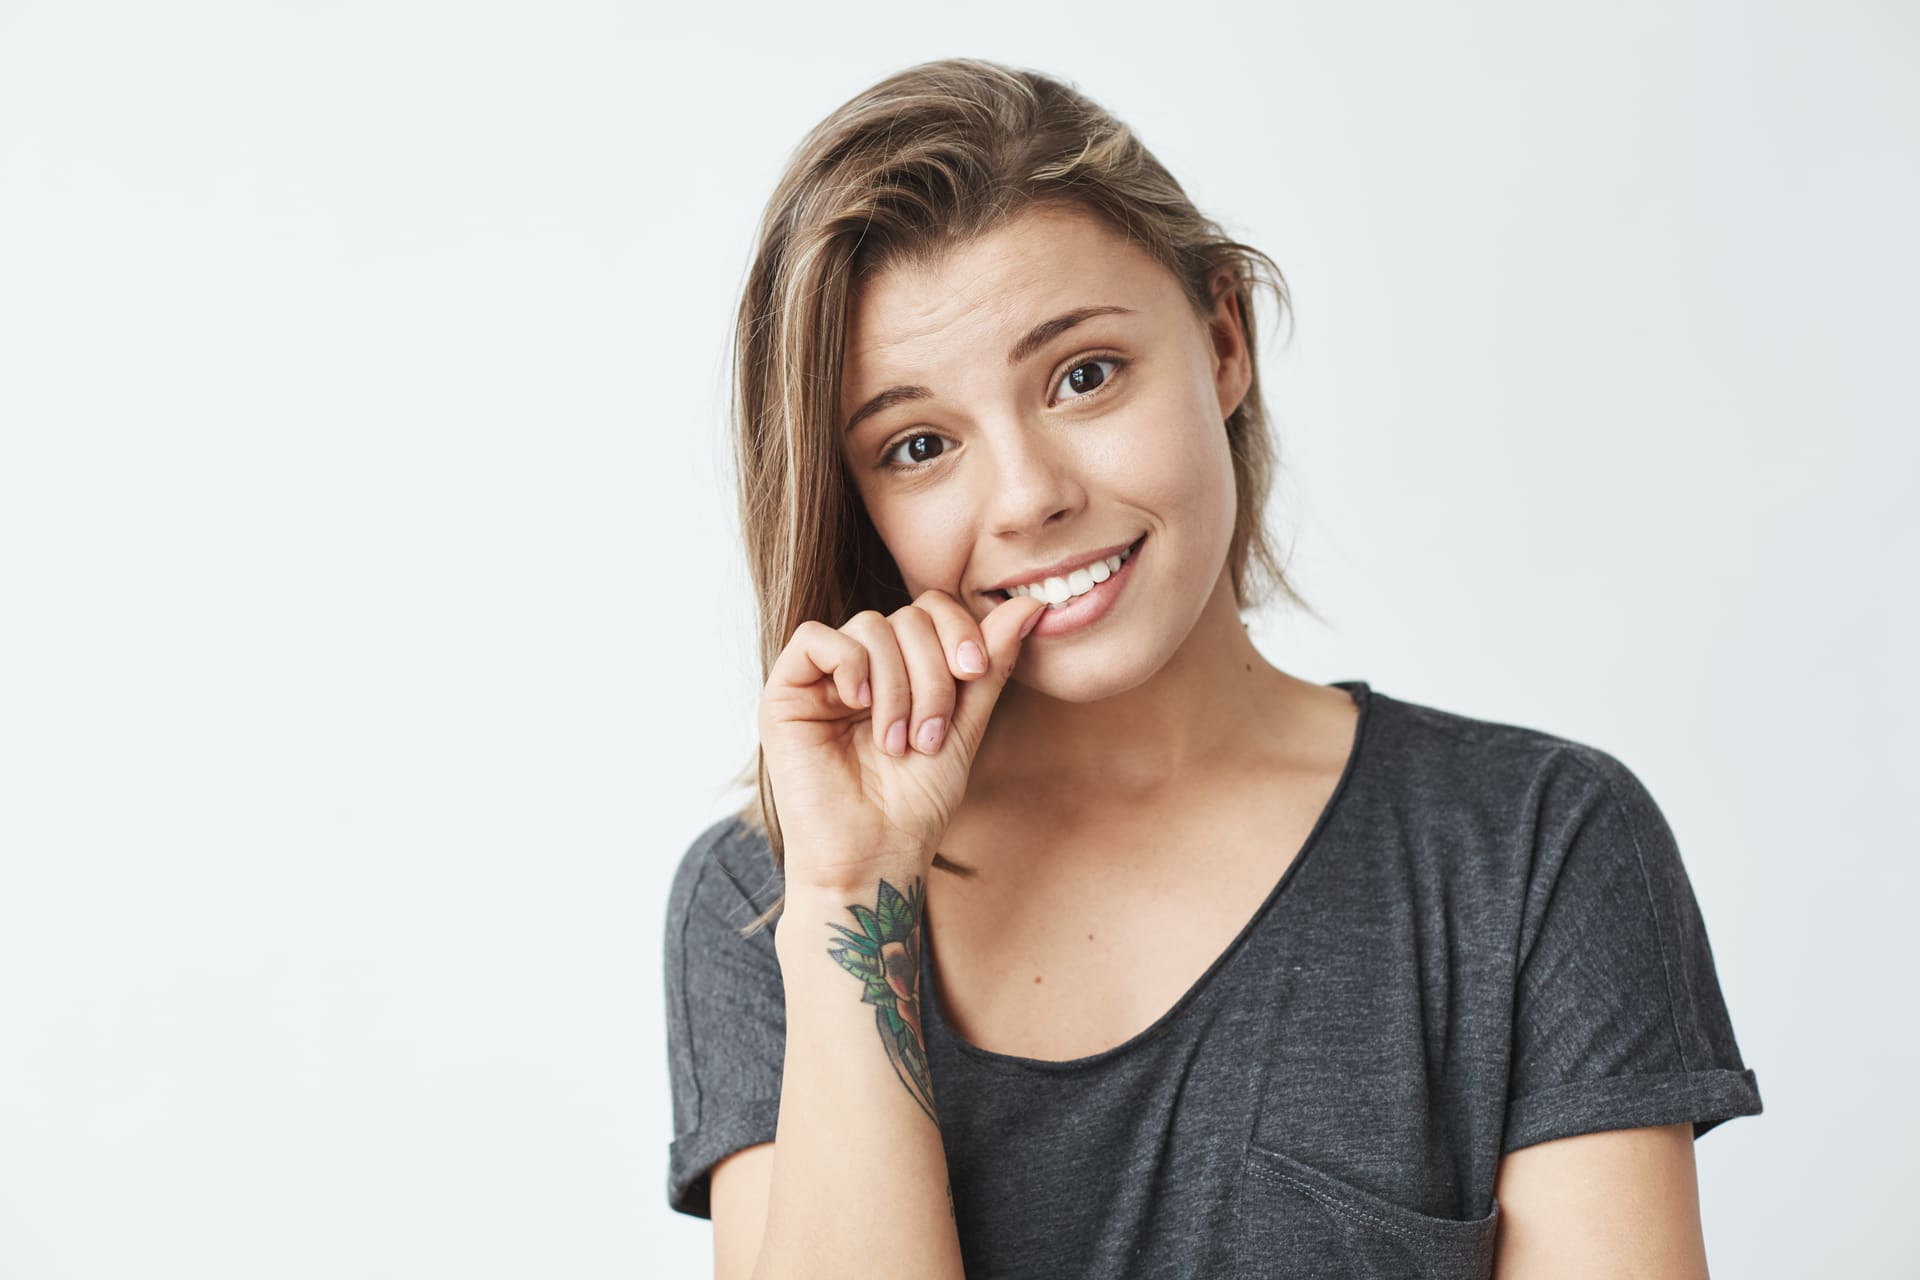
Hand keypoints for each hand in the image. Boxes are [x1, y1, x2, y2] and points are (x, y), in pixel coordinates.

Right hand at [758, 588, 1048, 891]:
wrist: (873, 858)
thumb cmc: (915, 806)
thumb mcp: (965, 727)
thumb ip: (990, 668)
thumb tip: (1028, 606)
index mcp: (902, 670)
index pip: (930, 609)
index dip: (958, 628)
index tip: (975, 671)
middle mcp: (861, 667)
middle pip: (905, 617)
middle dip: (932, 674)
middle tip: (931, 734)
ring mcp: (822, 679)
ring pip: (869, 627)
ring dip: (897, 687)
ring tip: (898, 742)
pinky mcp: (785, 693)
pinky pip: (816, 639)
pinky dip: (850, 665)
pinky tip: (860, 707)